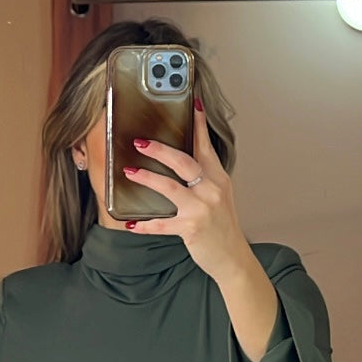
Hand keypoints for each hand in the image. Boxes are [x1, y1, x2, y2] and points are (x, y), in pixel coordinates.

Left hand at [122, 97, 250, 280]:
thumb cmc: (221, 227)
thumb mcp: (218, 197)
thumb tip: (180, 162)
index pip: (205, 146)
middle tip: (140, 142)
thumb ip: (203, 179)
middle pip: (184, 161)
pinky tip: (130, 223)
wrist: (232, 257)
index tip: (192, 104)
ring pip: (170, 187)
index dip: (198, 124)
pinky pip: (162, 224)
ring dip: (147, 178)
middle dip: (160, 150)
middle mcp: (211, 190)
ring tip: (130, 171)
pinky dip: (145, 224)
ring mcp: (202, 209)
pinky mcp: (191, 228)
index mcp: (218, 178)